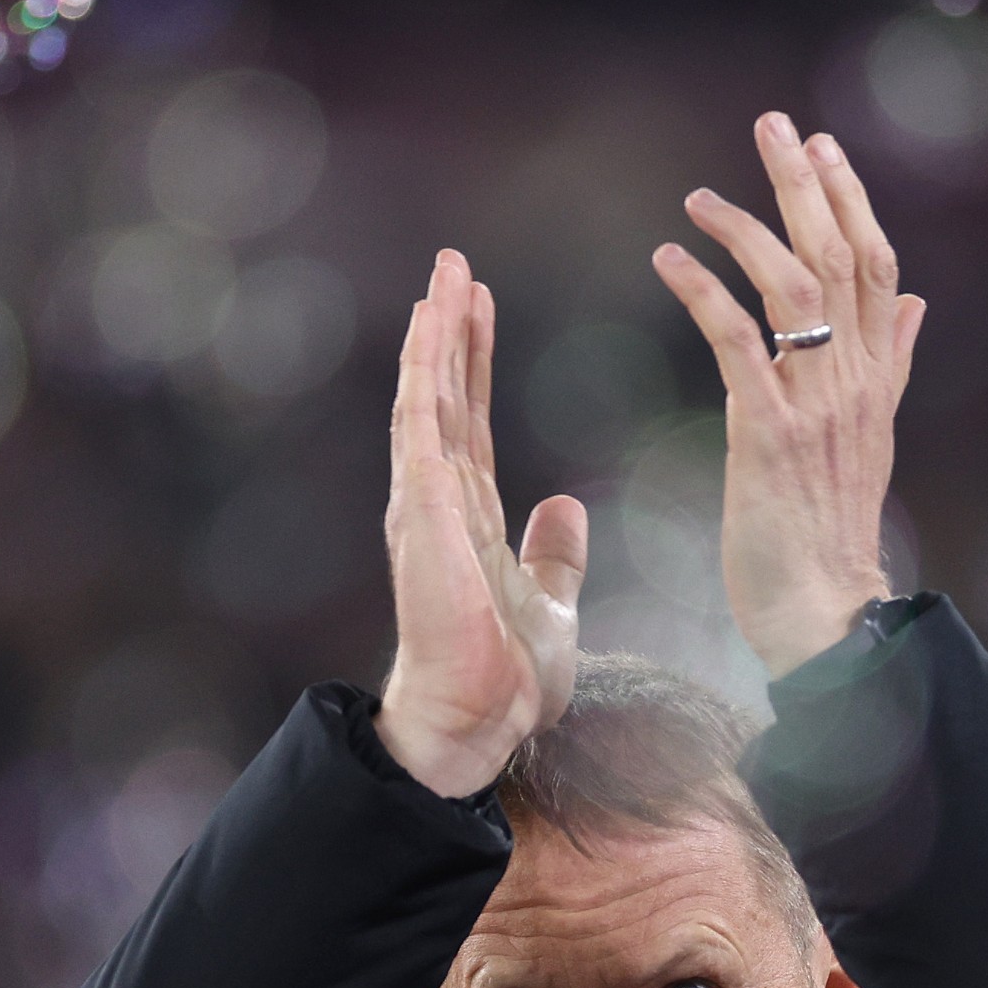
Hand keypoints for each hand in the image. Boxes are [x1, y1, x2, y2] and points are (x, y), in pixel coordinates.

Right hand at [376, 249, 588, 798]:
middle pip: (443, 395)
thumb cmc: (506, 677)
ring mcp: (424, 503)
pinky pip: (421, 424)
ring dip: (434, 333)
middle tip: (454, 266)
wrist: (477, 720)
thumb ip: (555, 552)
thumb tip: (566, 507)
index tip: (479, 308)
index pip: (468, 421)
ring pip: (425, 397)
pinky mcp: (421, 511)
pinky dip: (425, 370)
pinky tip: (431, 324)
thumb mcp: (551, 601)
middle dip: (449, 330)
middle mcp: (438, 501)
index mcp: (468, 517)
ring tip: (443, 274)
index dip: (473, 362)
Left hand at [652, 112, 925, 677]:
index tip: (825, 147)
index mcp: (876, 378)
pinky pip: (738, 342)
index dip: (852, 201)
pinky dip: (704, 292)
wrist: (826, 609)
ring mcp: (816, 405)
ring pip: (797, 287)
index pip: (876, 266)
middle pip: (840, 257)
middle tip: (775, 125)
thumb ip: (893, 364)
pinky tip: (670, 258)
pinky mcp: (769, 433)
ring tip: (702, 195)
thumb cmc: (833, 530)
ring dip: (750, 228)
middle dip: (807, 185)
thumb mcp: (873, 436)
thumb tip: (913, 307)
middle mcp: (854, 381)